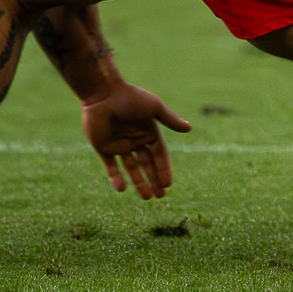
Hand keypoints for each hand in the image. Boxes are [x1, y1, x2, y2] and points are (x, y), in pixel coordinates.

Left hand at [80, 83, 191, 199]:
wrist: (103, 94)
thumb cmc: (130, 98)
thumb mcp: (154, 108)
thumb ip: (170, 120)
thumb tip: (189, 129)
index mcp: (149, 131)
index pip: (159, 154)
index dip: (164, 169)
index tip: (168, 184)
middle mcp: (136, 141)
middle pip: (147, 164)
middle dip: (154, 180)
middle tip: (160, 196)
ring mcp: (119, 146)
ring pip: (131, 169)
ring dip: (138, 182)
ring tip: (146, 197)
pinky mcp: (103, 149)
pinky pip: (111, 167)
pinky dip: (116, 178)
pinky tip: (122, 188)